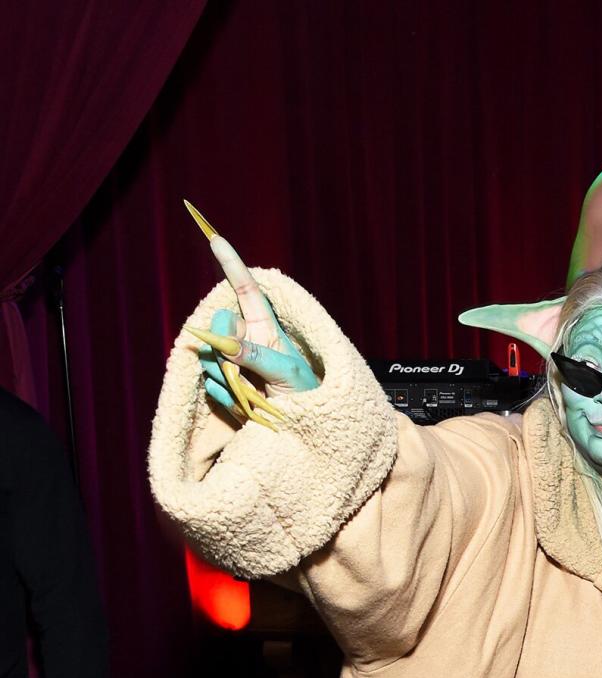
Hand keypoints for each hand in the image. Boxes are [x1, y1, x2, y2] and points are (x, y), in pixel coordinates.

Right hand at [181, 202, 318, 428]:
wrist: (305, 431)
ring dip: (228, 377)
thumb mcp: (288, 374)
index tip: (216, 239)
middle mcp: (246, 341)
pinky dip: (228, 398)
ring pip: (209, 356)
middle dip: (225, 344)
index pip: (246, 291)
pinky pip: (211, 385)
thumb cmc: (308, 397)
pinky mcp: (225, 386)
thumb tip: (226, 343)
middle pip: (219, 324)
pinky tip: (248, 406)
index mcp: (266, 329)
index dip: (232, 265)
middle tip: (245, 369)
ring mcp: (233, 363)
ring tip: (256, 393)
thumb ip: (258, 356)